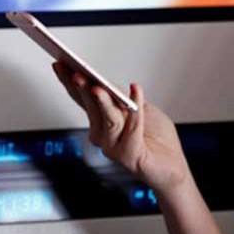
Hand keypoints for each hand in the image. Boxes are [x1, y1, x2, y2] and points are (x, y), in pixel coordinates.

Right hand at [52, 62, 190, 196]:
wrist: (173, 168)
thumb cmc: (156, 139)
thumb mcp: (138, 107)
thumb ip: (120, 97)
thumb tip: (105, 83)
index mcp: (101, 120)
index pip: (80, 97)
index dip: (68, 81)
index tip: (60, 64)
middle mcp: (102, 134)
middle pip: (90, 107)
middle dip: (83, 88)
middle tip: (76, 74)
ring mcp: (112, 146)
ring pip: (108, 118)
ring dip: (103, 101)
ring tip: (99, 87)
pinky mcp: (129, 155)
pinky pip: (132, 129)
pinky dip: (135, 110)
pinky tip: (136, 91)